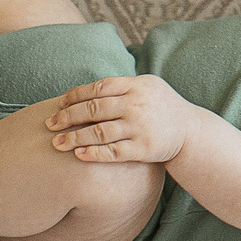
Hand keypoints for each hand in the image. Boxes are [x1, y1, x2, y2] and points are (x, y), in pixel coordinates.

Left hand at [48, 75, 198, 164]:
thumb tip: (85, 89)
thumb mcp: (147, 86)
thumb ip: (120, 86)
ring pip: (99, 132)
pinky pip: (113, 152)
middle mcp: (137, 105)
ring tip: (56, 143)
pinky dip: (93, 154)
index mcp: (136, 86)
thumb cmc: (162, 107)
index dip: (76, 95)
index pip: (99, 87)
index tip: (59, 103)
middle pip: (94, 109)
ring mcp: (140, 127)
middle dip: (68, 116)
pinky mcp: (143, 149)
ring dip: (74, 138)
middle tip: (49, 124)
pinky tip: (78, 155)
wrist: (190, 130)